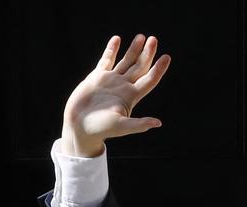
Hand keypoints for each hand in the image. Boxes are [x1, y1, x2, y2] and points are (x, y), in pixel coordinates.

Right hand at [61, 34, 170, 156]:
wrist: (79, 127)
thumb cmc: (101, 129)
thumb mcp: (121, 127)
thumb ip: (138, 124)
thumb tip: (158, 123)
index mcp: (131, 96)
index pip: (149, 79)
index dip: (159, 69)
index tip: (167, 57)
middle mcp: (124, 86)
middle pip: (140, 67)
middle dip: (147, 54)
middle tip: (154, 39)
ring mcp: (111, 81)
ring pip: (126, 61)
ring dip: (134, 50)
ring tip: (141, 37)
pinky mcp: (97, 77)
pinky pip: (107, 60)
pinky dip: (112, 49)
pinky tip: (117, 39)